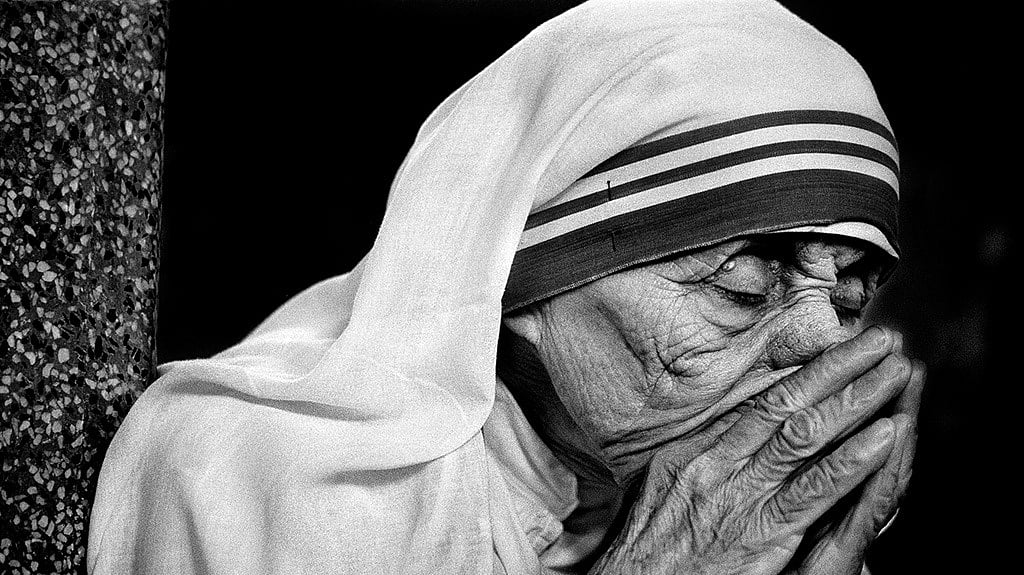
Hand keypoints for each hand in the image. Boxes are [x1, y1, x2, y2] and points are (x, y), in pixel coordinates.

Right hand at [590, 326, 912, 574]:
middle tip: (879, 340)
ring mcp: (738, 498)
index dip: (804, 373)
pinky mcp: (761, 534)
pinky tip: (886, 435)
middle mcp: (715, 466)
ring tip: (896, 370)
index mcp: (690, 455)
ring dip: (858, 398)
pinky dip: (854, 459)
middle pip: (786, 403)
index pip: (757, 403)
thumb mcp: (657, 498)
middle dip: (838, 367)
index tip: (838, 350)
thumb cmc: (642, 557)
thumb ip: (693, 465)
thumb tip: (721, 438)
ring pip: (807, 435)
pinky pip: (815, 490)